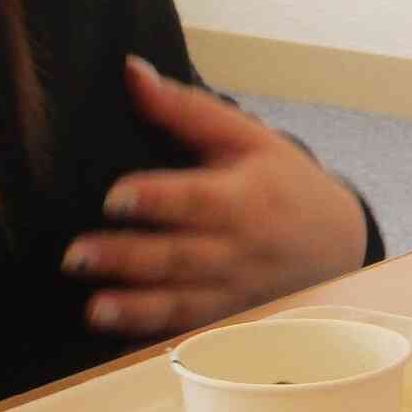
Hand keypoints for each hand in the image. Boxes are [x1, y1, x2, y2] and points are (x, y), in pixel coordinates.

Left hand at [64, 57, 370, 336]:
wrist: (335, 241)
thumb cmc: (280, 180)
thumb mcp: (244, 137)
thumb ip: (184, 109)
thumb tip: (130, 70)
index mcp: (243, 197)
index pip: (197, 199)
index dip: (157, 198)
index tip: (114, 196)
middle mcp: (239, 249)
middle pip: (180, 256)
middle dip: (128, 258)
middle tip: (75, 255)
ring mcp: (234, 291)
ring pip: (182, 304)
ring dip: (136, 309)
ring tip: (94, 309)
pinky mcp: (227, 321)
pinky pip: (189, 335)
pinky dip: (156, 341)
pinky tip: (119, 341)